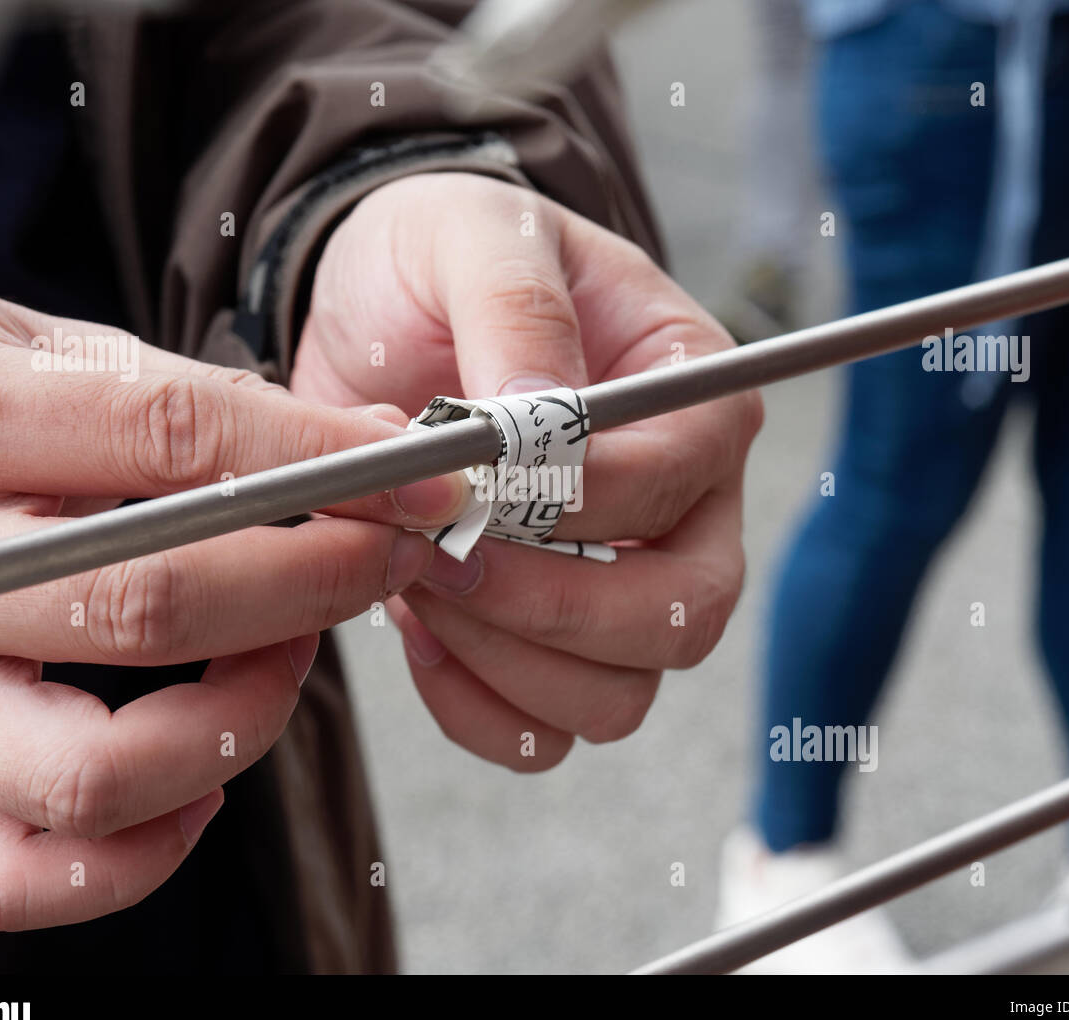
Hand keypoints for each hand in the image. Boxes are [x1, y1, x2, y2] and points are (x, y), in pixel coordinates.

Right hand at [0, 282, 471, 928]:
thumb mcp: (14, 344)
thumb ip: (178, 393)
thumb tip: (368, 449)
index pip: (178, 441)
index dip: (329, 467)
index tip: (425, 483)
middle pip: (153, 606)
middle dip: (316, 586)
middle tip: (382, 560)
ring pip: (100, 772)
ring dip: (241, 721)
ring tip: (283, 657)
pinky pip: (21, 880)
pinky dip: (141, 855)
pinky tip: (199, 782)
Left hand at [291, 173, 761, 768]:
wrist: (375, 320)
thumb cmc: (443, 261)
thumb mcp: (473, 239)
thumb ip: (517, 312)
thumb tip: (542, 416)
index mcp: (693, 399)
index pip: (677, 482)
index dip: (579, 503)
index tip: (473, 489)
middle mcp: (684, 509)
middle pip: (681, 618)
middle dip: (555, 607)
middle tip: (446, 557)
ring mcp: (625, 587)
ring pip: (617, 696)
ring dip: (509, 662)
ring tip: (421, 579)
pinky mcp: (552, 641)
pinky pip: (544, 731)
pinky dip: (477, 707)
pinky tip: (420, 634)